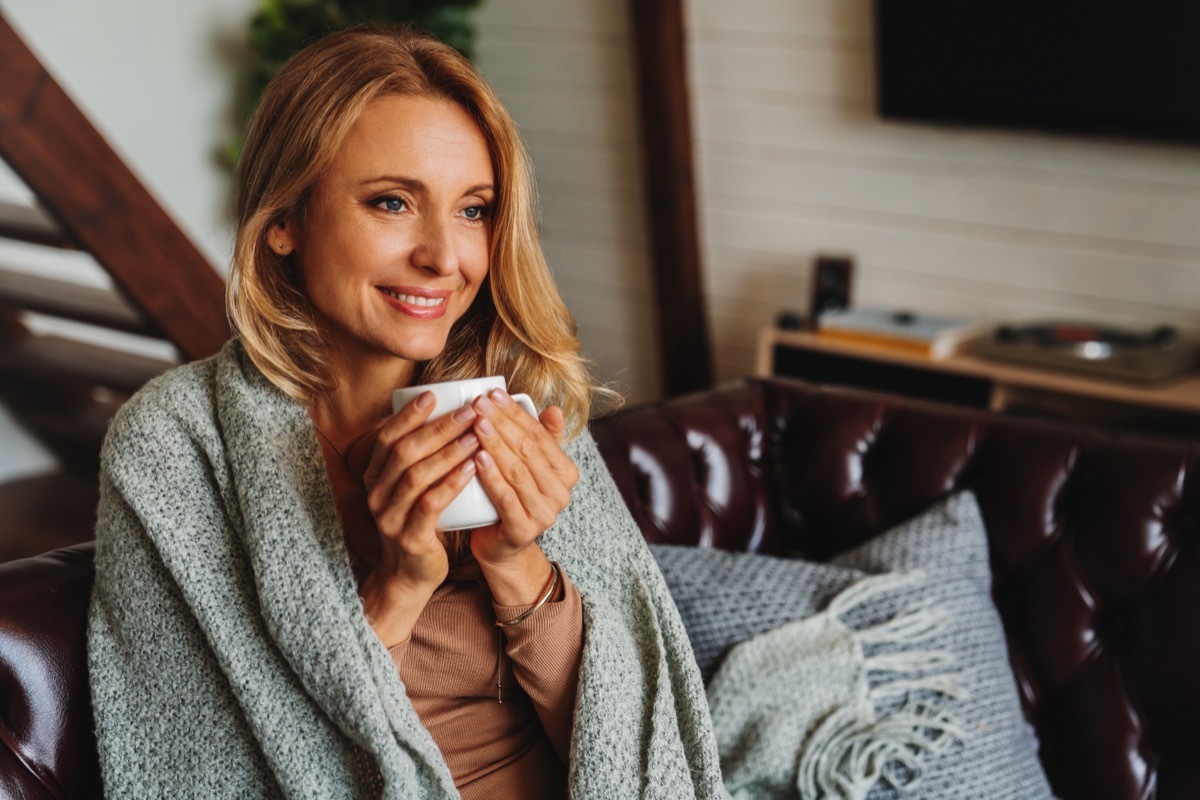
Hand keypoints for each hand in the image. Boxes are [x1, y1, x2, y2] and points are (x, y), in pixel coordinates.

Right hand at [354, 391, 479, 642]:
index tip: (433, 395)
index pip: (387, 437)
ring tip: (476, 435)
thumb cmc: (419, 519)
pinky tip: (472, 468)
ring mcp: (389, 516)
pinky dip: (451, 483)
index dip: (408, 415)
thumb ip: (420, 455)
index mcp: (375, 475)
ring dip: (448, 451)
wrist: (410, 573)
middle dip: (438, 428)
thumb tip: (442, 411)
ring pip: (416, 475)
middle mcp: (376, 492)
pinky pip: (429, 505)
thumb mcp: (413, 485)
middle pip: (404, 451)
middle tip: (469, 411)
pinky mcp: (408, 536)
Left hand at [467, 389, 578, 603]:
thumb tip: (554, 409)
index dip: (515, 413)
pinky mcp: (523, 530)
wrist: (500, 546)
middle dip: (502, 424)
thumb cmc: (511, 496)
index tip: (493, 394)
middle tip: (478, 404)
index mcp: (566, 473)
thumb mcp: (527, 465)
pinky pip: (506, 498)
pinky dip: (492, 476)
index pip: (539, 435)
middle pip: (528, 450)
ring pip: (517, 471)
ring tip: (476, 424)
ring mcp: (544, 514)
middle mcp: (561, 494)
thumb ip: (541, 438)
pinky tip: (477, 457)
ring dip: (495, 445)